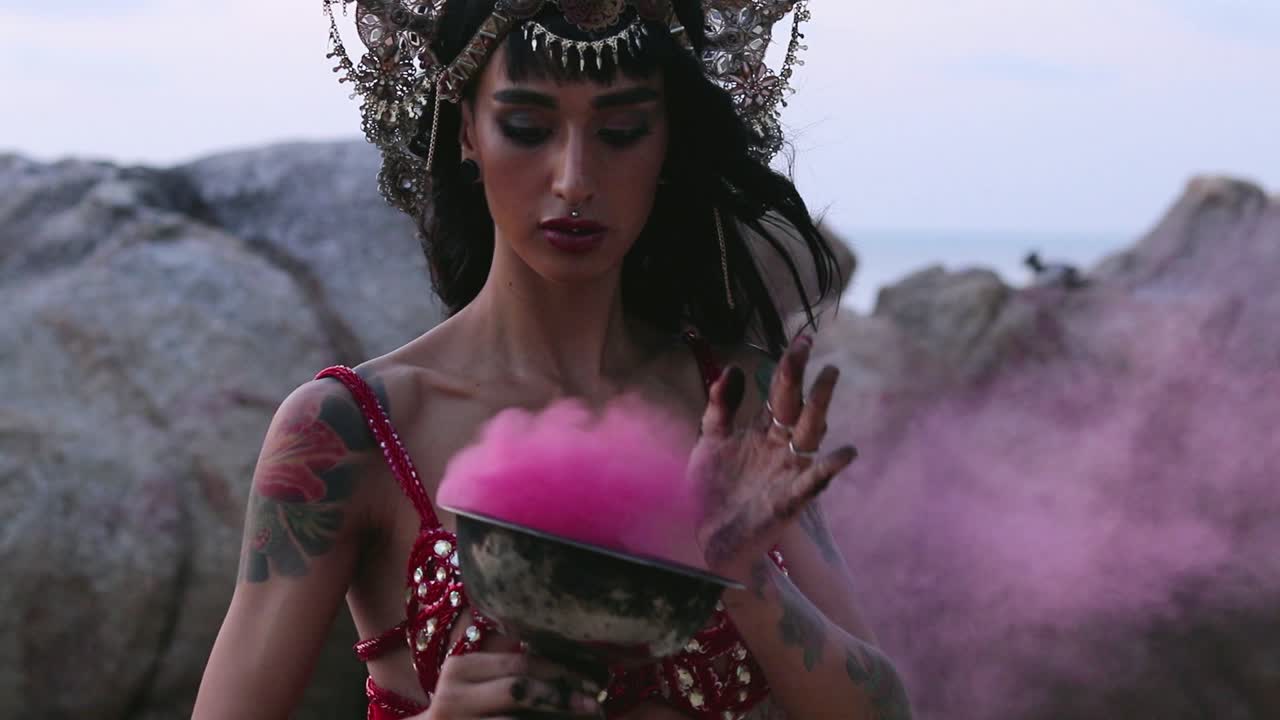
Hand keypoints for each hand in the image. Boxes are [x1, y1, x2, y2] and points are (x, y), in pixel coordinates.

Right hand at [420, 652, 601, 718]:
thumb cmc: (463, 708)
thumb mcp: (475, 682)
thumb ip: (508, 667)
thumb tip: (569, 662)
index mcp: (461, 668)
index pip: (519, 663)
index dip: (558, 671)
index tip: (591, 680)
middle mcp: (454, 696)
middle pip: (519, 690)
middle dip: (562, 697)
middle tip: (595, 705)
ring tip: (588, 719)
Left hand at [689, 335, 856, 580]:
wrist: (703, 539)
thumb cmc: (708, 491)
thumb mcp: (709, 441)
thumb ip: (720, 406)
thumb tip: (734, 368)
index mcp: (761, 432)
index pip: (780, 392)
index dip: (790, 366)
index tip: (802, 339)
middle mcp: (779, 448)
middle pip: (796, 406)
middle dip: (803, 375)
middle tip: (807, 344)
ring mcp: (787, 472)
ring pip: (810, 433)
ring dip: (819, 405)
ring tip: (828, 377)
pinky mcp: (789, 501)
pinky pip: (814, 481)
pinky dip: (830, 467)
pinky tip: (846, 453)